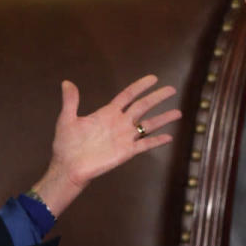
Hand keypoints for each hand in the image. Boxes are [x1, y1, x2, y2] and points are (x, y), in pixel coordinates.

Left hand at [33, 75, 180, 215]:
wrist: (69, 167)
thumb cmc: (67, 145)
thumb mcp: (67, 119)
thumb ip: (70, 101)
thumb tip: (66, 82)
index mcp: (107, 113)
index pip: (128, 95)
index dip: (140, 86)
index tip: (153, 78)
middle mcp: (119, 123)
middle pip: (143, 106)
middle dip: (157, 98)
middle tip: (172, 89)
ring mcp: (124, 137)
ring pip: (148, 125)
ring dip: (163, 119)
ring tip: (178, 112)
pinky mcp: (126, 152)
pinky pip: (145, 145)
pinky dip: (156, 141)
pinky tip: (169, 137)